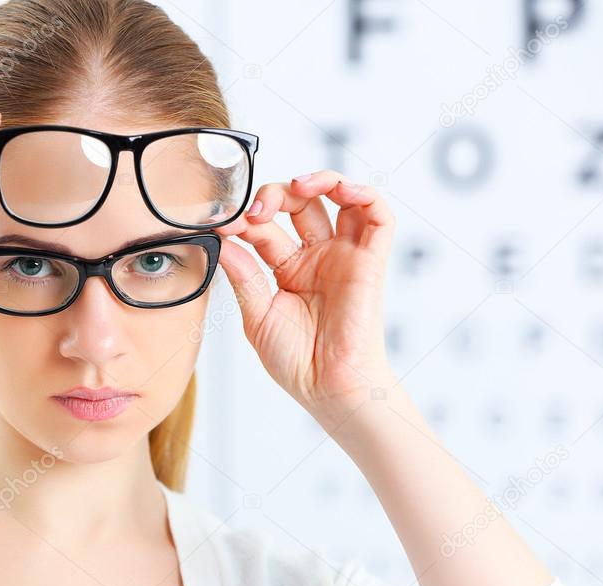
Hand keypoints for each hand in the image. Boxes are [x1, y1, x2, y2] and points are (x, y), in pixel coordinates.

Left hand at [213, 170, 396, 423]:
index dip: (244, 219)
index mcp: (288, 268)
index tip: (223, 224)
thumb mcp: (257, 317)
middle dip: (275, 195)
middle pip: (300, 203)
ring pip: (340, 199)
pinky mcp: (371, 261)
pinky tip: (340, 190)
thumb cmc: (296, 361)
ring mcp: (344, 256)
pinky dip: (364, 194)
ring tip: (298, 186)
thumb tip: (222, 241)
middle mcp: (317, 256)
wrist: (328, 389)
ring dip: (321, 180)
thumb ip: (244, 276)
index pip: (265, 226)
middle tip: (256, 209)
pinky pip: (379, 217)